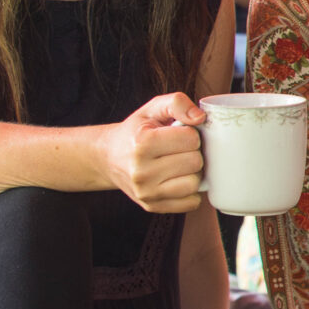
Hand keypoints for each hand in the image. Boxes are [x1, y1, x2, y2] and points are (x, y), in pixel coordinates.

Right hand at [104, 92, 206, 212]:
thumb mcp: (152, 109)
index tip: (178, 134)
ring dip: (193, 173)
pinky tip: (178, 179)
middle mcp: (141, 171)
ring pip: (194, 184)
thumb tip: (200, 117)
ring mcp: (146, 192)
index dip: (190, 134)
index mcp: (143, 143)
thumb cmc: (136, 132)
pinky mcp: (152, 206)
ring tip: (179, 164)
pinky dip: (191, 192)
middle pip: (195, 162)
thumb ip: (177, 103)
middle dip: (192, 153)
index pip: (191, 139)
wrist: (108, 157)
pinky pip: (191, 203)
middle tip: (178, 150)